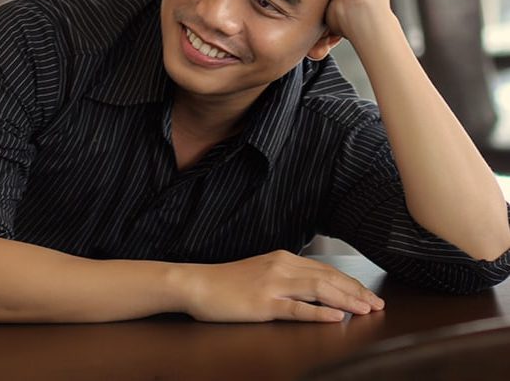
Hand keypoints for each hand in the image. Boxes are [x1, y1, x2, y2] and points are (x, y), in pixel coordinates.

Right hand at [180, 250, 383, 322]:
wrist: (198, 283)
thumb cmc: (228, 281)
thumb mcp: (261, 272)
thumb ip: (285, 276)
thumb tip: (311, 288)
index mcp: (282, 258)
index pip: (325, 270)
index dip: (349, 283)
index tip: (368, 294)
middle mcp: (281, 266)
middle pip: (327, 278)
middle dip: (356, 291)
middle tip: (378, 304)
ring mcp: (273, 284)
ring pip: (318, 290)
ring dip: (346, 300)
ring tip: (366, 309)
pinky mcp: (263, 303)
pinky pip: (296, 308)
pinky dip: (318, 312)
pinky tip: (335, 317)